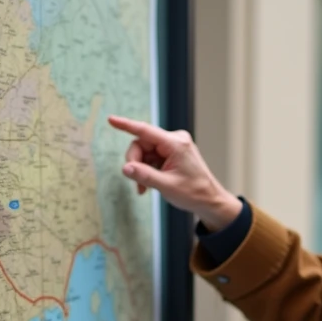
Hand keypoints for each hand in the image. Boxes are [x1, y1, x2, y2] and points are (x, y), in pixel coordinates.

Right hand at [108, 115, 242, 230]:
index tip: (111, 119)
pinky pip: (151, 157)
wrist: (210, 201)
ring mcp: (174, 146)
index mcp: (176, 144)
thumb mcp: (166, 186)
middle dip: (135, 162)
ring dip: (141, 169)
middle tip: (137, 181)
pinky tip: (147, 186)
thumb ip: (144, 175)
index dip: (126, 125)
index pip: (145, 131)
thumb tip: (125, 168)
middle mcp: (175, 140)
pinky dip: (147, 170)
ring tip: (144, 188)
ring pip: (145, 152)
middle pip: (142, 144)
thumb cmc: (194, 193)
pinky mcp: (172, 153)